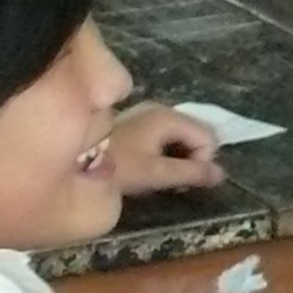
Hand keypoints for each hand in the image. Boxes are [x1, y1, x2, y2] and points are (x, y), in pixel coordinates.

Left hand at [104, 102, 223, 194]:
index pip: (208, 136)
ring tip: (161, 177)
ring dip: (179, 158)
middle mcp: (160, 111)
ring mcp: (146, 117)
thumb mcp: (156, 173)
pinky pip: (165, 138)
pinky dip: (166, 153)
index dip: (204, 160)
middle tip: (175, 181)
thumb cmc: (116, 166)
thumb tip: (221, 175)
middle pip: (197, 133)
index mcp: (168, 117)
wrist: (70, 162)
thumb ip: (191, 173)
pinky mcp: (136, 127)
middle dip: (193, 158)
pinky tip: (148, 169)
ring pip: (181, 137)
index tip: (184, 180)